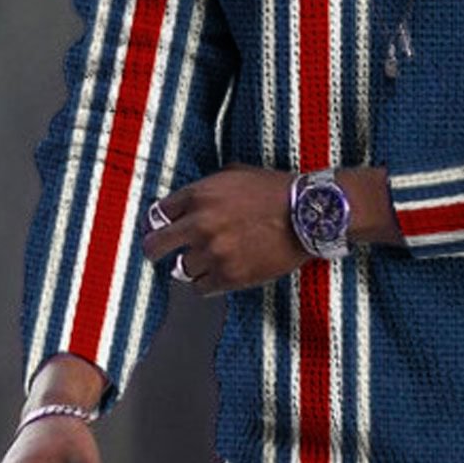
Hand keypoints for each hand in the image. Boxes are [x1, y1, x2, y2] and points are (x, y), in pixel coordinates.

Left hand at [141, 162, 309, 295]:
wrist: (308, 214)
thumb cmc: (277, 191)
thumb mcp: (236, 174)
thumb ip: (208, 188)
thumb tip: (189, 202)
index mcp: (199, 195)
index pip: (158, 213)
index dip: (161, 222)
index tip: (164, 228)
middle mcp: (200, 224)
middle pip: (155, 245)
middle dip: (155, 248)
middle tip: (158, 252)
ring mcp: (213, 252)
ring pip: (181, 269)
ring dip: (192, 265)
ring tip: (210, 260)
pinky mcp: (229, 276)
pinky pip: (200, 288)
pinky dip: (207, 282)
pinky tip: (220, 273)